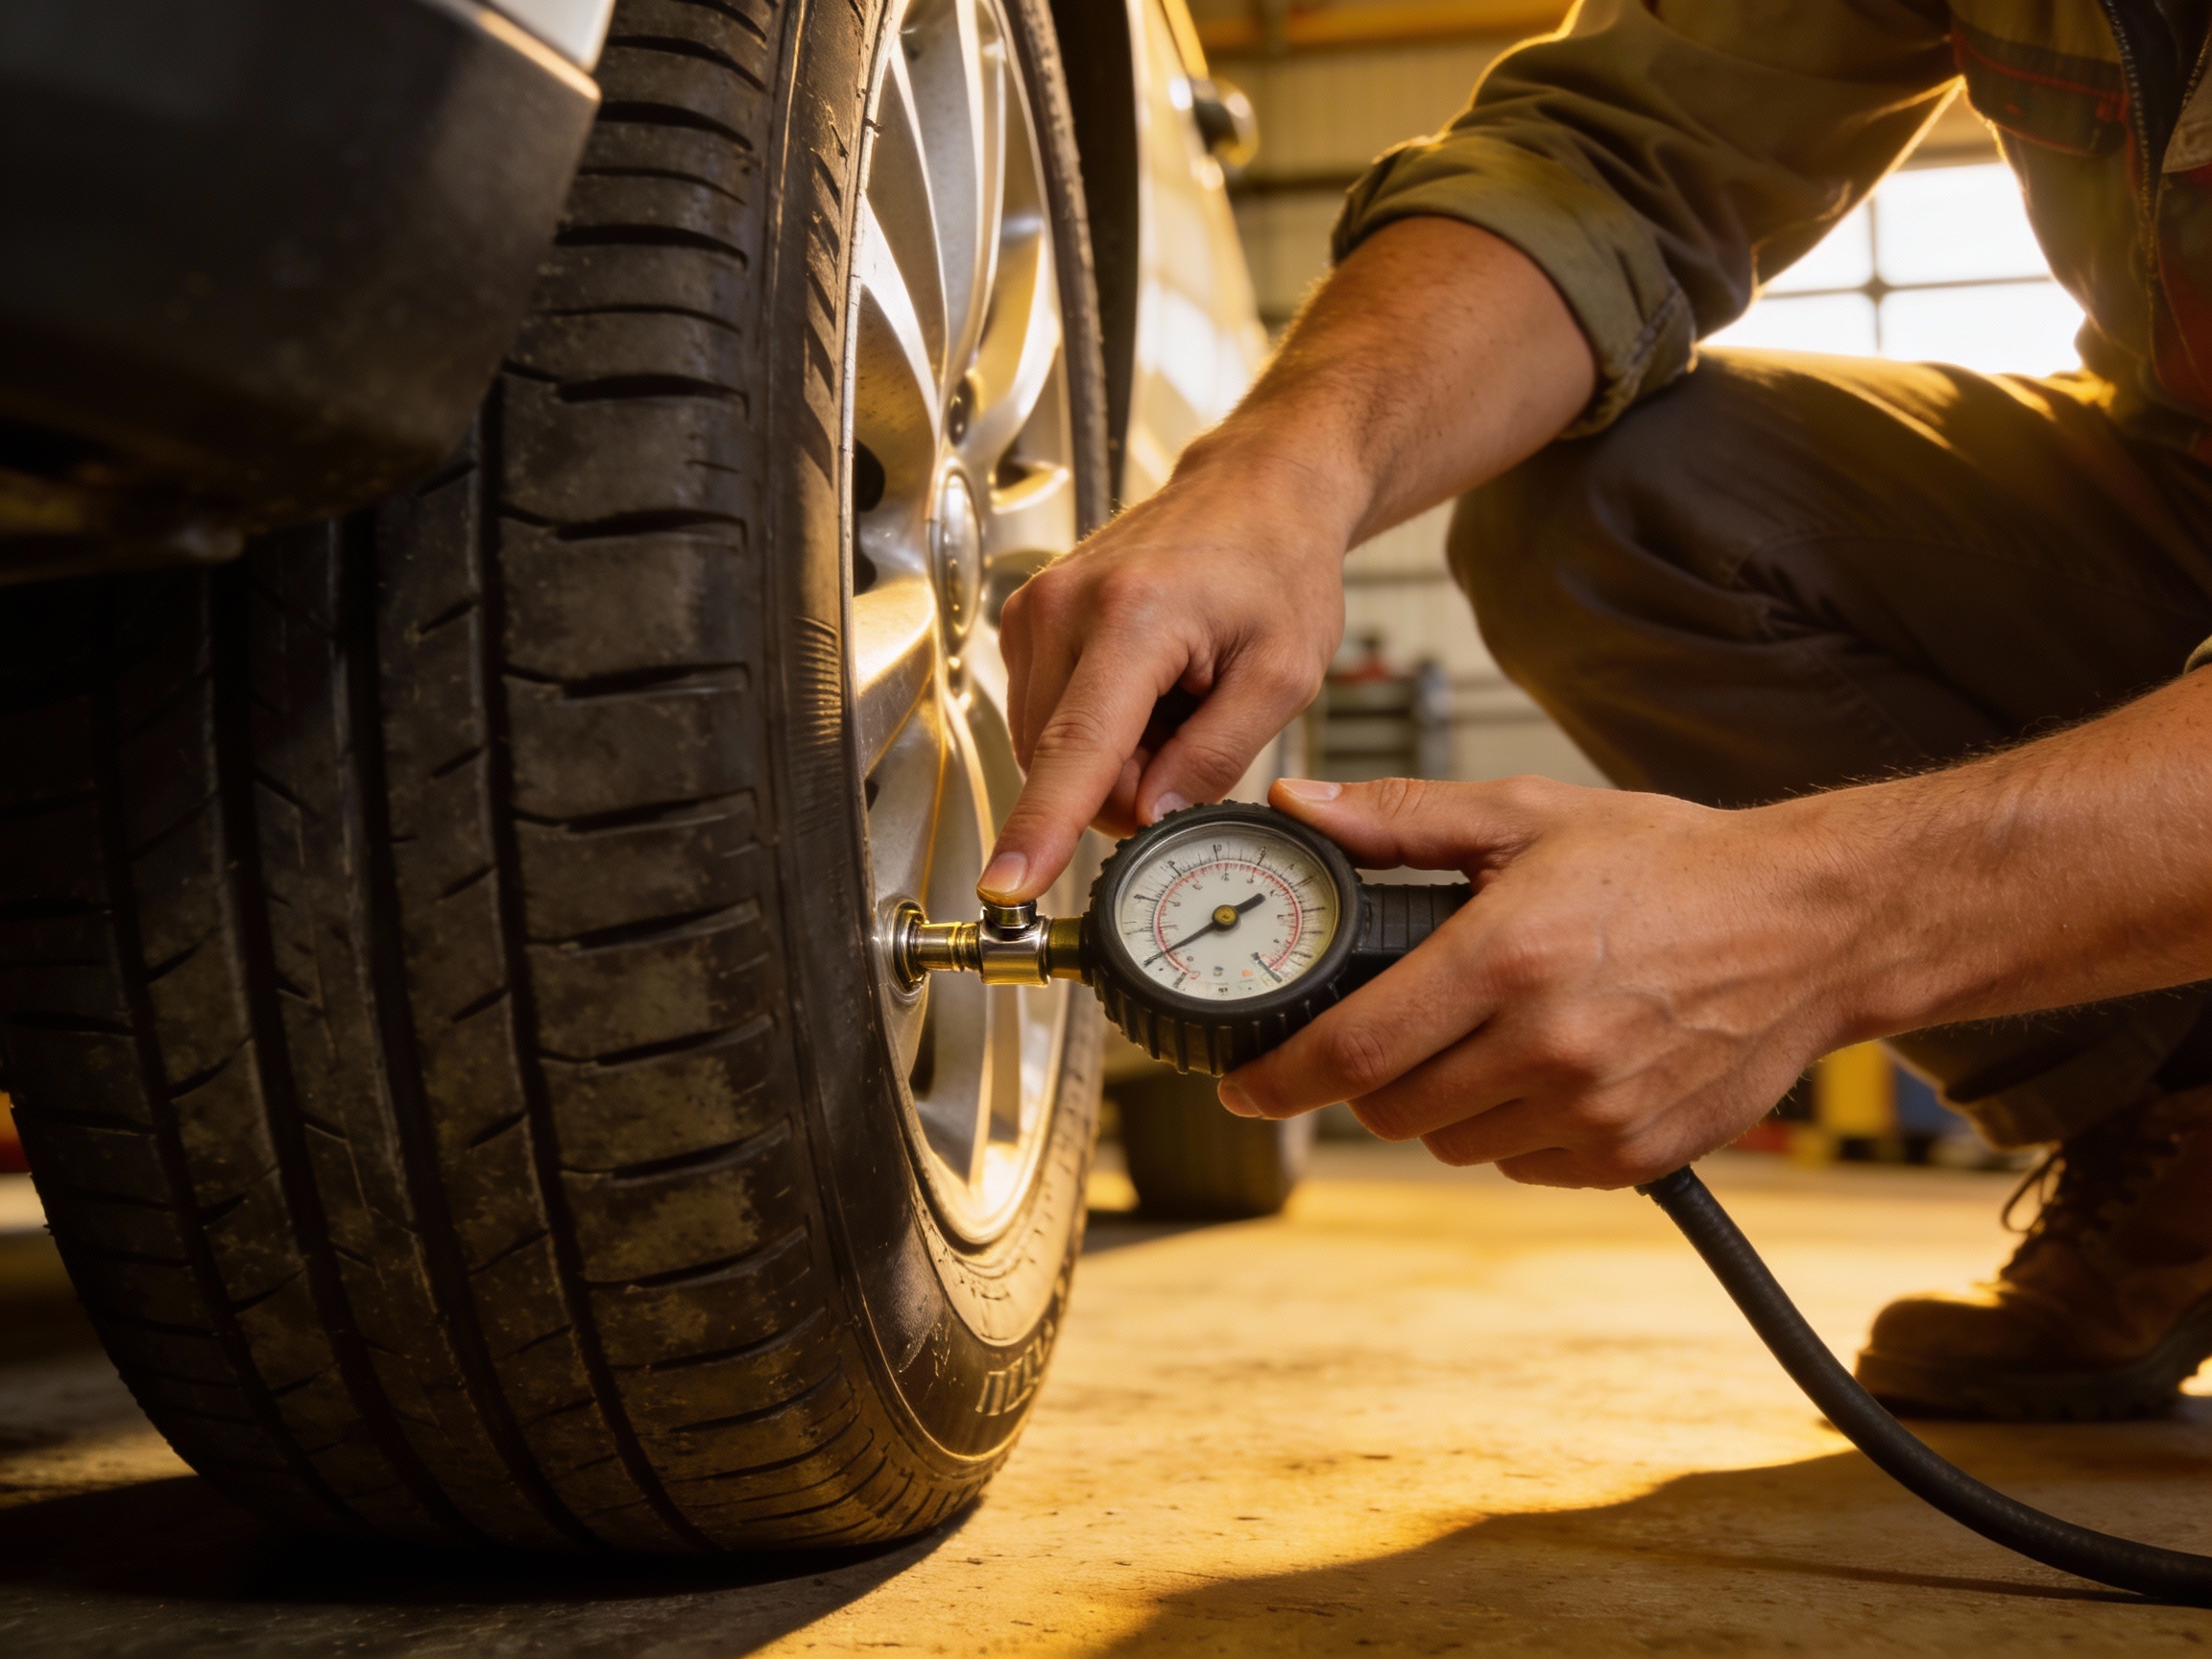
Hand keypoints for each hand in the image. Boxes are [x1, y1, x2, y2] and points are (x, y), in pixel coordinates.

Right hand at [973, 216, 1599, 903]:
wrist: (1255, 489)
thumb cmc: (1277, 565)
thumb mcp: (1284, 674)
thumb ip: (1216, 758)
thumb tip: (1149, 820)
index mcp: (1133, 616)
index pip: (1077, 747)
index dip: (1042, 827)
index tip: (1006, 884)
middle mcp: (1063, 608)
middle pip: (1063, 765)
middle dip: (1128, 782)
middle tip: (1196, 724)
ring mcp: (1033, 612)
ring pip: (1050, 752)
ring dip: (1114, 754)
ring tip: (1175, 694)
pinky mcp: (1025, 622)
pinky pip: (1047, 722)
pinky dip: (1100, 725)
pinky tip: (1146, 684)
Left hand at [1217, 775, 1853, 1187]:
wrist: (1812, 925)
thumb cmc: (1671, 864)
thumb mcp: (1529, 816)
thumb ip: (1400, 820)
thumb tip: (1300, 808)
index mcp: (1506, 958)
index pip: (1353, 1051)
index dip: (1280, 1079)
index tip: (1244, 1085)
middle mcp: (1547, 1047)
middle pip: (1392, 1111)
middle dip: (1368, 1080)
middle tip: (1388, 1034)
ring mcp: (1594, 1112)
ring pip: (1455, 1144)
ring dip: (1443, 1105)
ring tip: (1489, 1037)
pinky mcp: (1634, 1155)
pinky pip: (1527, 1166)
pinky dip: (1515, 1131)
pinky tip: (1549, 1070)